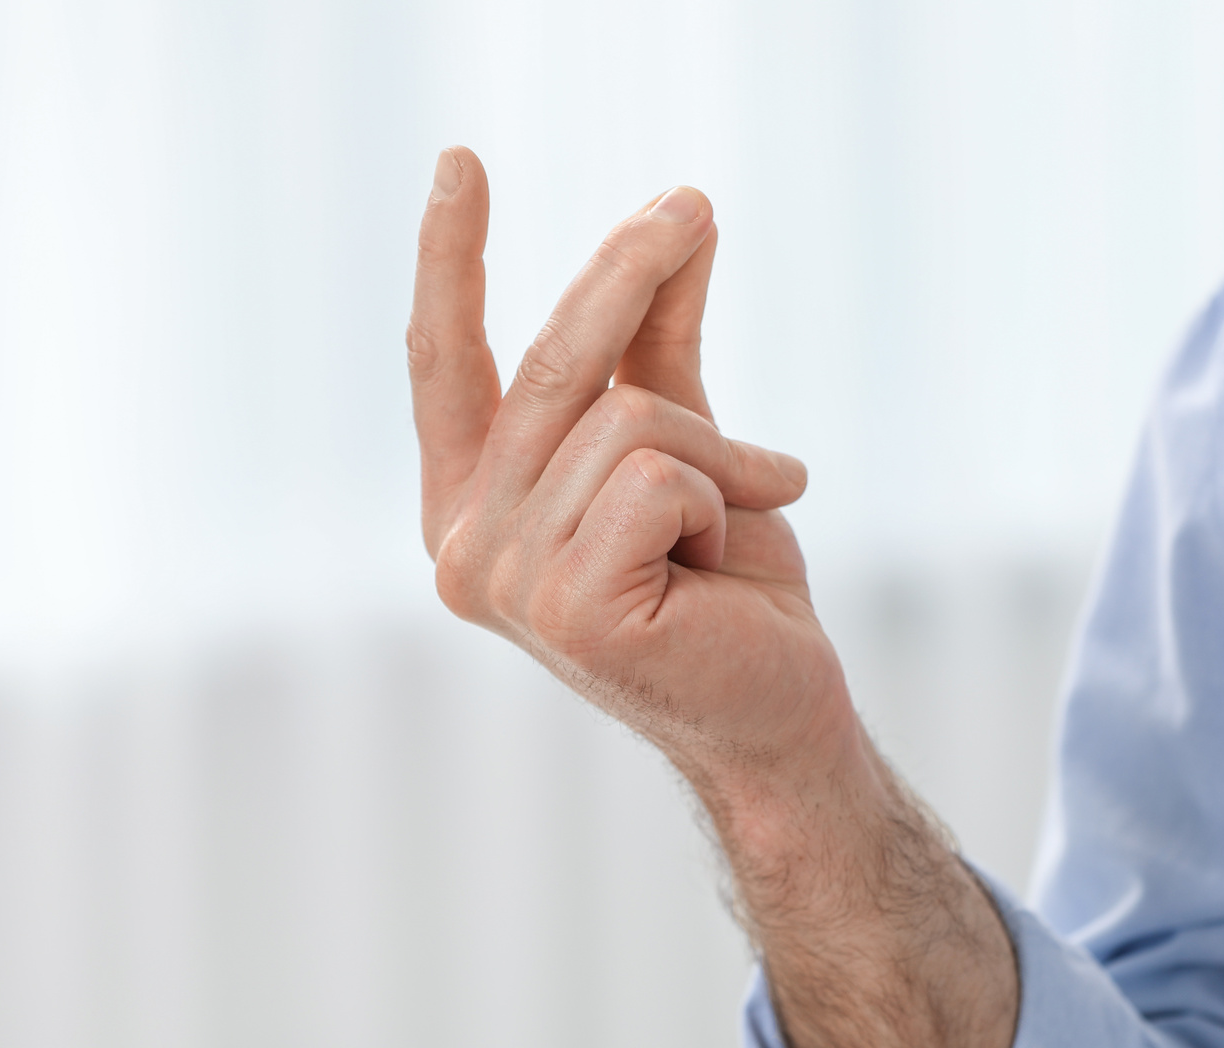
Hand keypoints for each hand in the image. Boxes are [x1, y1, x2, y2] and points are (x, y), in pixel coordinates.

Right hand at [407, 147, 858, 799]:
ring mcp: (510, 584)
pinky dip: (722, 502)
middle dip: (630, 272)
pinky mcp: (570, 609)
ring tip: (736, 522)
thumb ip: (658, 343)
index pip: (444, 366)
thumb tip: (679, 213)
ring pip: (629, 423)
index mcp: (472, 507)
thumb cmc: (726, 586)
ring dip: (719, 459)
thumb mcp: (687, 444)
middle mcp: (468, 546)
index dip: (449, 262)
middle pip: (552, 365)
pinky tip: (720, 566)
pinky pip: (659, 478)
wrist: (778, 708)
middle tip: (695, 205)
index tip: (461, 162)